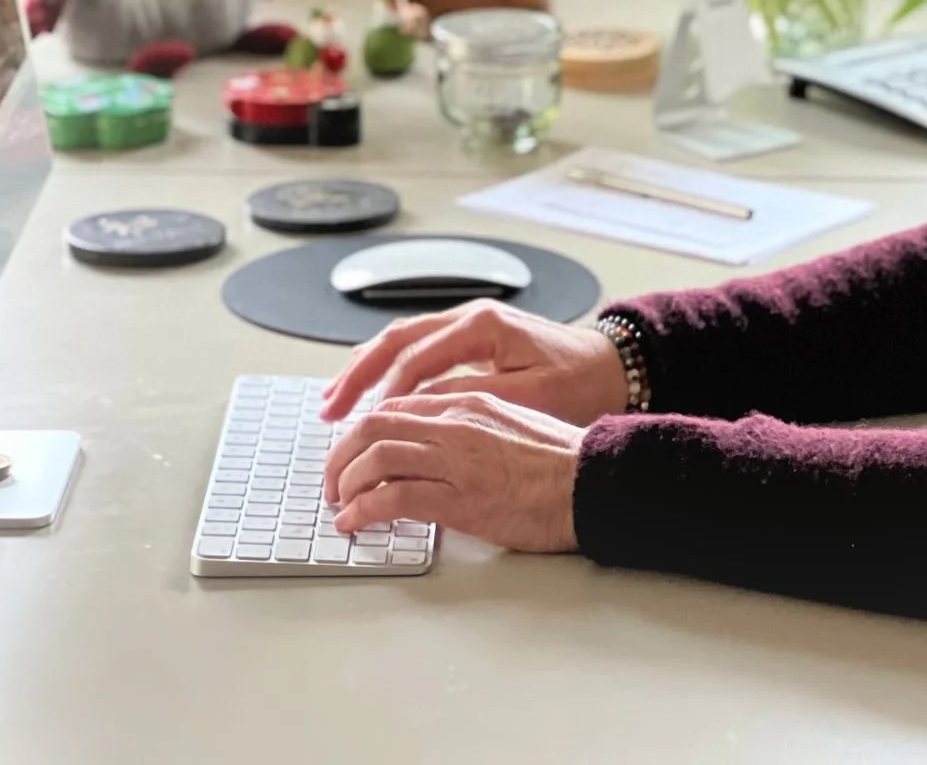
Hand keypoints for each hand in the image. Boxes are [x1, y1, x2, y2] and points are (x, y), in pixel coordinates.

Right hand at [318, 300, 628, 426]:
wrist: (613, 365)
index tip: (358, 422)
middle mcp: (471, 316)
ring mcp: (470, 324)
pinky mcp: (473, 338)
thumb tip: (419, 409)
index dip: (381, 391)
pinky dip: (390, 367)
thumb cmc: (580, 382)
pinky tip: (372, 389)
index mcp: (484, 326)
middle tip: (328, 408)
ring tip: (335, 399)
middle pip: (397, 339)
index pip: (415, 357)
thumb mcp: (528, 396)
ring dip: (367, 368)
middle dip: (358, 374)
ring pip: (402, 339)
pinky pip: (419, 347)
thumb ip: (472, 397)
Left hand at [323, 392, 582, 551]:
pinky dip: (363, 512)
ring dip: (345, 483)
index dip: (365, 431)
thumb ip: (472, 429)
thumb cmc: (562, 462)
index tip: (352, 454)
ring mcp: (456, 459)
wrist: (594, 481)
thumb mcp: (513, 424)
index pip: (398, 406)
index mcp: (470, 401)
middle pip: (375, 425)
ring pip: (375, 456)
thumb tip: (438, 450)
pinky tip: (355, 524)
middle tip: (333, 482)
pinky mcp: (459, 499)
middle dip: (341, 454)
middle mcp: (457, 423)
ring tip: (340, 506)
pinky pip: (392, 499)